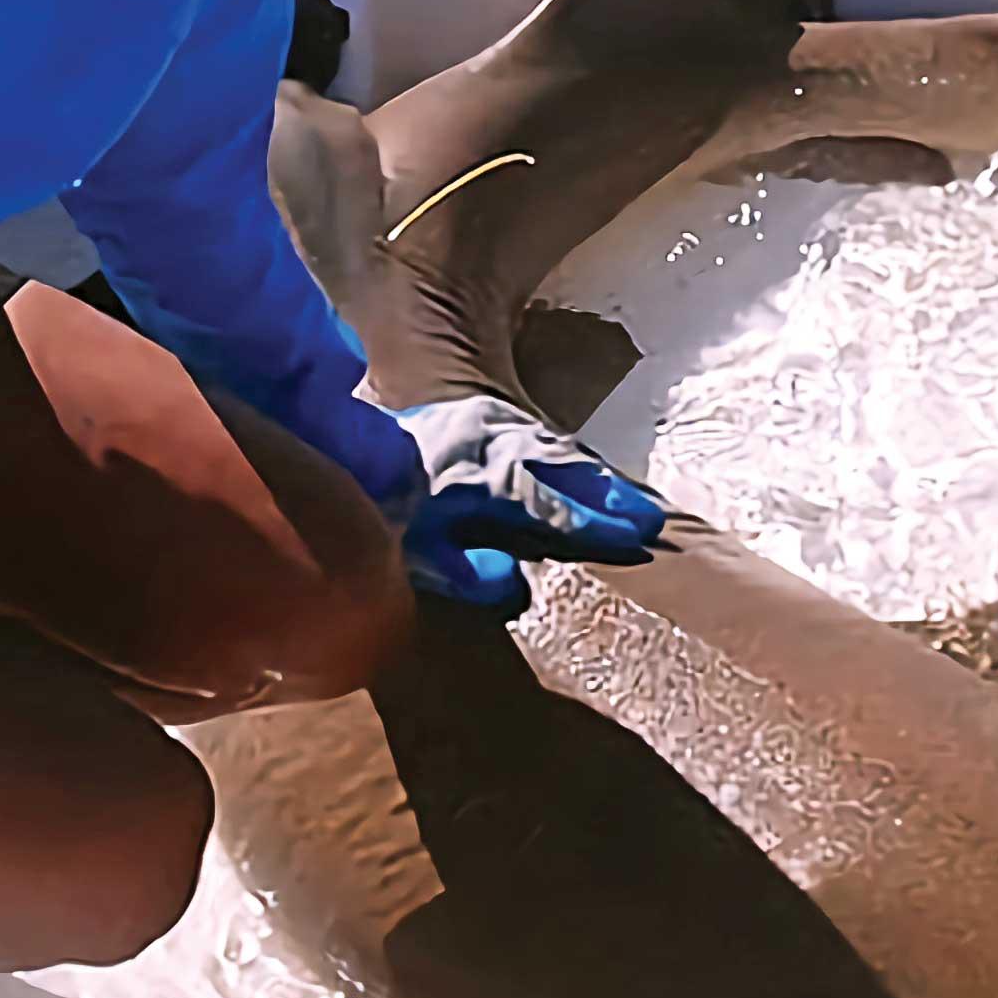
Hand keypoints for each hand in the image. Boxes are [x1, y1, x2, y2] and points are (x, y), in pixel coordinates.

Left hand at [390, 395, 671, 622]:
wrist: (345, 447)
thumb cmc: (381, 512)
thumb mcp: (410, 553)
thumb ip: (462, 572)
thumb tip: (517, 584)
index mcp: (465, 473)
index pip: (538, 499)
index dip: (584, 519)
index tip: (627, 537)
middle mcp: (483, 437)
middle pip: (559, 464)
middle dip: (608, 495)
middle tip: (651, 522)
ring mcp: (487, 419)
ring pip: (556, 447)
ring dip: (598, 477)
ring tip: (639, 507)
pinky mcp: (487, 413)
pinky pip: (543, 437)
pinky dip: (576, 461)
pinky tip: (597, 480)